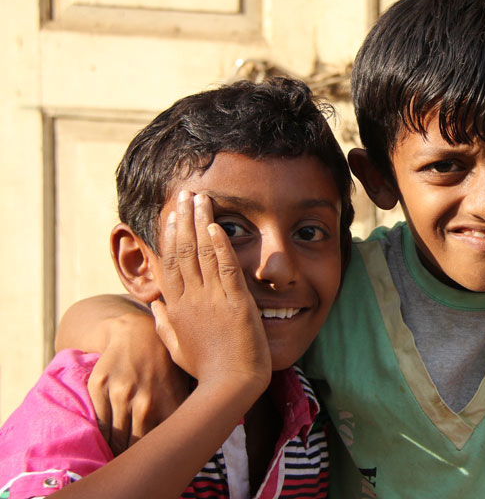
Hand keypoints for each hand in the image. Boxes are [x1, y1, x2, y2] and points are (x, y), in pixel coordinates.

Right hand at [86, 309, 189, 455]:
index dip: (158, 455)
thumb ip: (183, 413)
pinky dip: (102, 434)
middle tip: (135, 461)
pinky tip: (108, 438)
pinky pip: (99, 422)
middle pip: (135, 445)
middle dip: (135, 456)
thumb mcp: (181, 385)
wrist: (135, 332)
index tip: (156, 459)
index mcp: (170, 401)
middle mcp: (145, 399)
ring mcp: (121, 393)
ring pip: (115, 437)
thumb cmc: (164, 364)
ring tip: (120, 454)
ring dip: (116, 449)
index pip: (162, 443)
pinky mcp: (100, 386)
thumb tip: (192, 441)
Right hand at [151, 191, 270, 391]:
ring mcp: (212, 299)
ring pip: (202, 253)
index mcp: (176, 308)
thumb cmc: (206, 369)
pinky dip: (221, 245)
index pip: (169, 263)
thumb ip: (164, 323)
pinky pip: (225, 267)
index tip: (170, 215)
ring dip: (202, 222)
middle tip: (186, 194)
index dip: (169, 236)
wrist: (229, 385)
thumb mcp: (176, 346)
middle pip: (182, 250)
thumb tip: (154, 307)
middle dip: (184, 219)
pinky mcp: (235, 302)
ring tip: (201, 198)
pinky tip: (218, 225)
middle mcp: (190, 299)